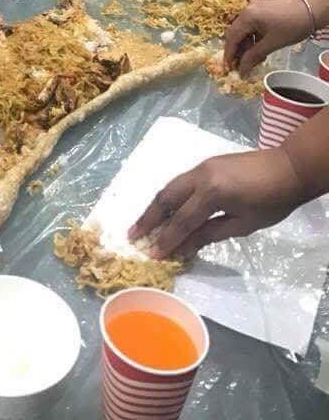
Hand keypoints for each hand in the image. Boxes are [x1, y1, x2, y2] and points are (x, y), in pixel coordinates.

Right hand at [128, 148, 303, 258]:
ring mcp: (201, 167)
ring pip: (170, 187)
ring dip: (155, 206)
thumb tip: (183, 248)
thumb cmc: (271, 201)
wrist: (288, 168)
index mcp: (211, 193)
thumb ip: (209, 234)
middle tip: (132, 235)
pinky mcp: (206, 164)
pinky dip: (169, 197)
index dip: (167, 240)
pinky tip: (165, 209)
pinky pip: (180, 182)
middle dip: (149, 218)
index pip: (182, 221)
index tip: (152, 254)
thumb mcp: (242, 224)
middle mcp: (199, 176)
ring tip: (142, 223)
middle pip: (166, 199)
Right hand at [223, 0, 310, 76]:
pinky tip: (260, 47)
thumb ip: (254, 56)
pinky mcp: (262, 7)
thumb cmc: (293, 26)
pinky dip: (253, 36)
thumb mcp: (273, 43)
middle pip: (236, 32)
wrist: (313, 9)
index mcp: (248, 16)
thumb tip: (242, 70)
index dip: (229, 54)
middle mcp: (248, 9)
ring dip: (246, 44)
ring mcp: (255, 6)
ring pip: (244, 28)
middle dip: (237, 50)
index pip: (232, 37)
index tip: (228, 68)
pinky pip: (252, 23)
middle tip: (239, 65)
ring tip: (253, 58)